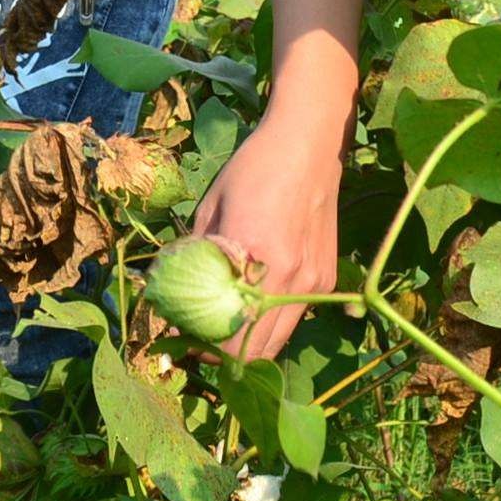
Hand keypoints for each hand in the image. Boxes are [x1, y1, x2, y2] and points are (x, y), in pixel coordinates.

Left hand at [189, 113, 344, 360]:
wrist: (309, 147)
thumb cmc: (253, 169)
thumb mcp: (212, 207)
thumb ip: (196, 256)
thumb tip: (174, 296)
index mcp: (255, 255)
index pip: (230, 334)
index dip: (204, 349)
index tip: (184, 340)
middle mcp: (290, 277)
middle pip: (257, 350)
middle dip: (225, 354)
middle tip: (202, 339)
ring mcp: (313, 282)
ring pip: (279, 340)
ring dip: (251, 343)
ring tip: (226, 326)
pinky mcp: (326, 279)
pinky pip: (294, 317)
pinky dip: (271, 321)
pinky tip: (254, 302)